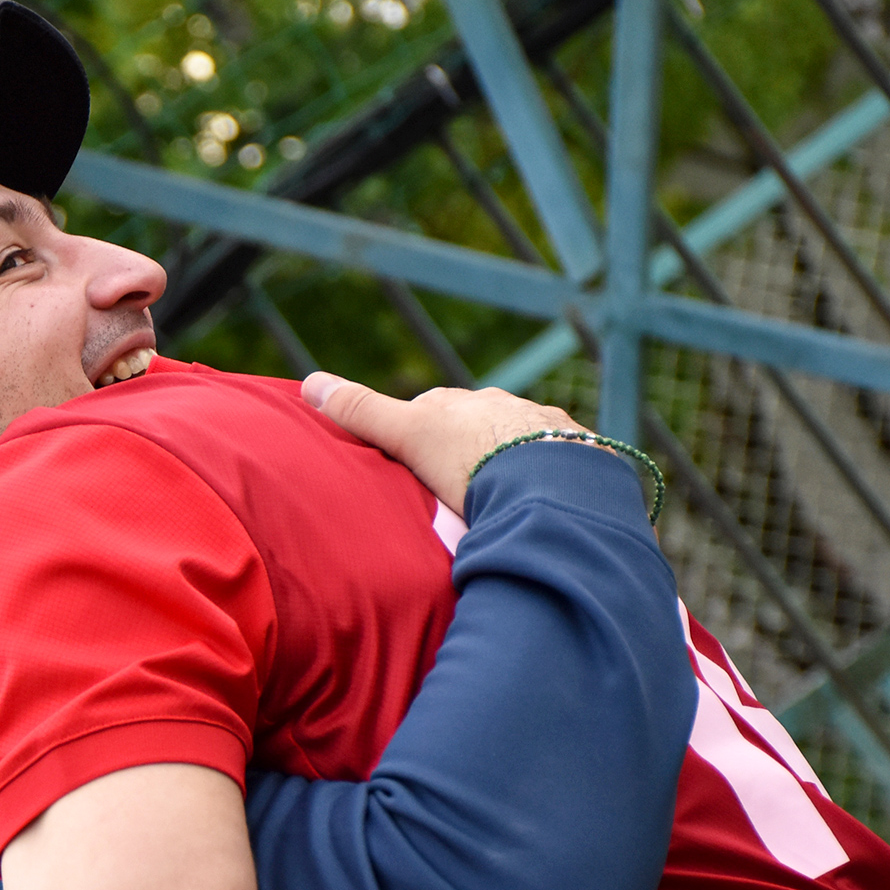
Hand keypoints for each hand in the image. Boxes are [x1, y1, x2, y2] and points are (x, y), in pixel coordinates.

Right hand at [302, 373, 582, 515]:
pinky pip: (557, 467)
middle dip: (465, 447)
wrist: (550, 485)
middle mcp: (506, 407)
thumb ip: (362, 413)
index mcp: (463, 404)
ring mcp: (547, 430)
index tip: (411, 461)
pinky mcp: (581, 459)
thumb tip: (308, 382)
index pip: (431, 410)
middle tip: (452, 489)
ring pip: (518, 444)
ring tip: (498, 503)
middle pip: (476, 424)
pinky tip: (538, 506)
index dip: (416, 432)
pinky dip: (544, 481)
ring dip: (508, 465)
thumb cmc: (471, 460)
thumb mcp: (407, 437)